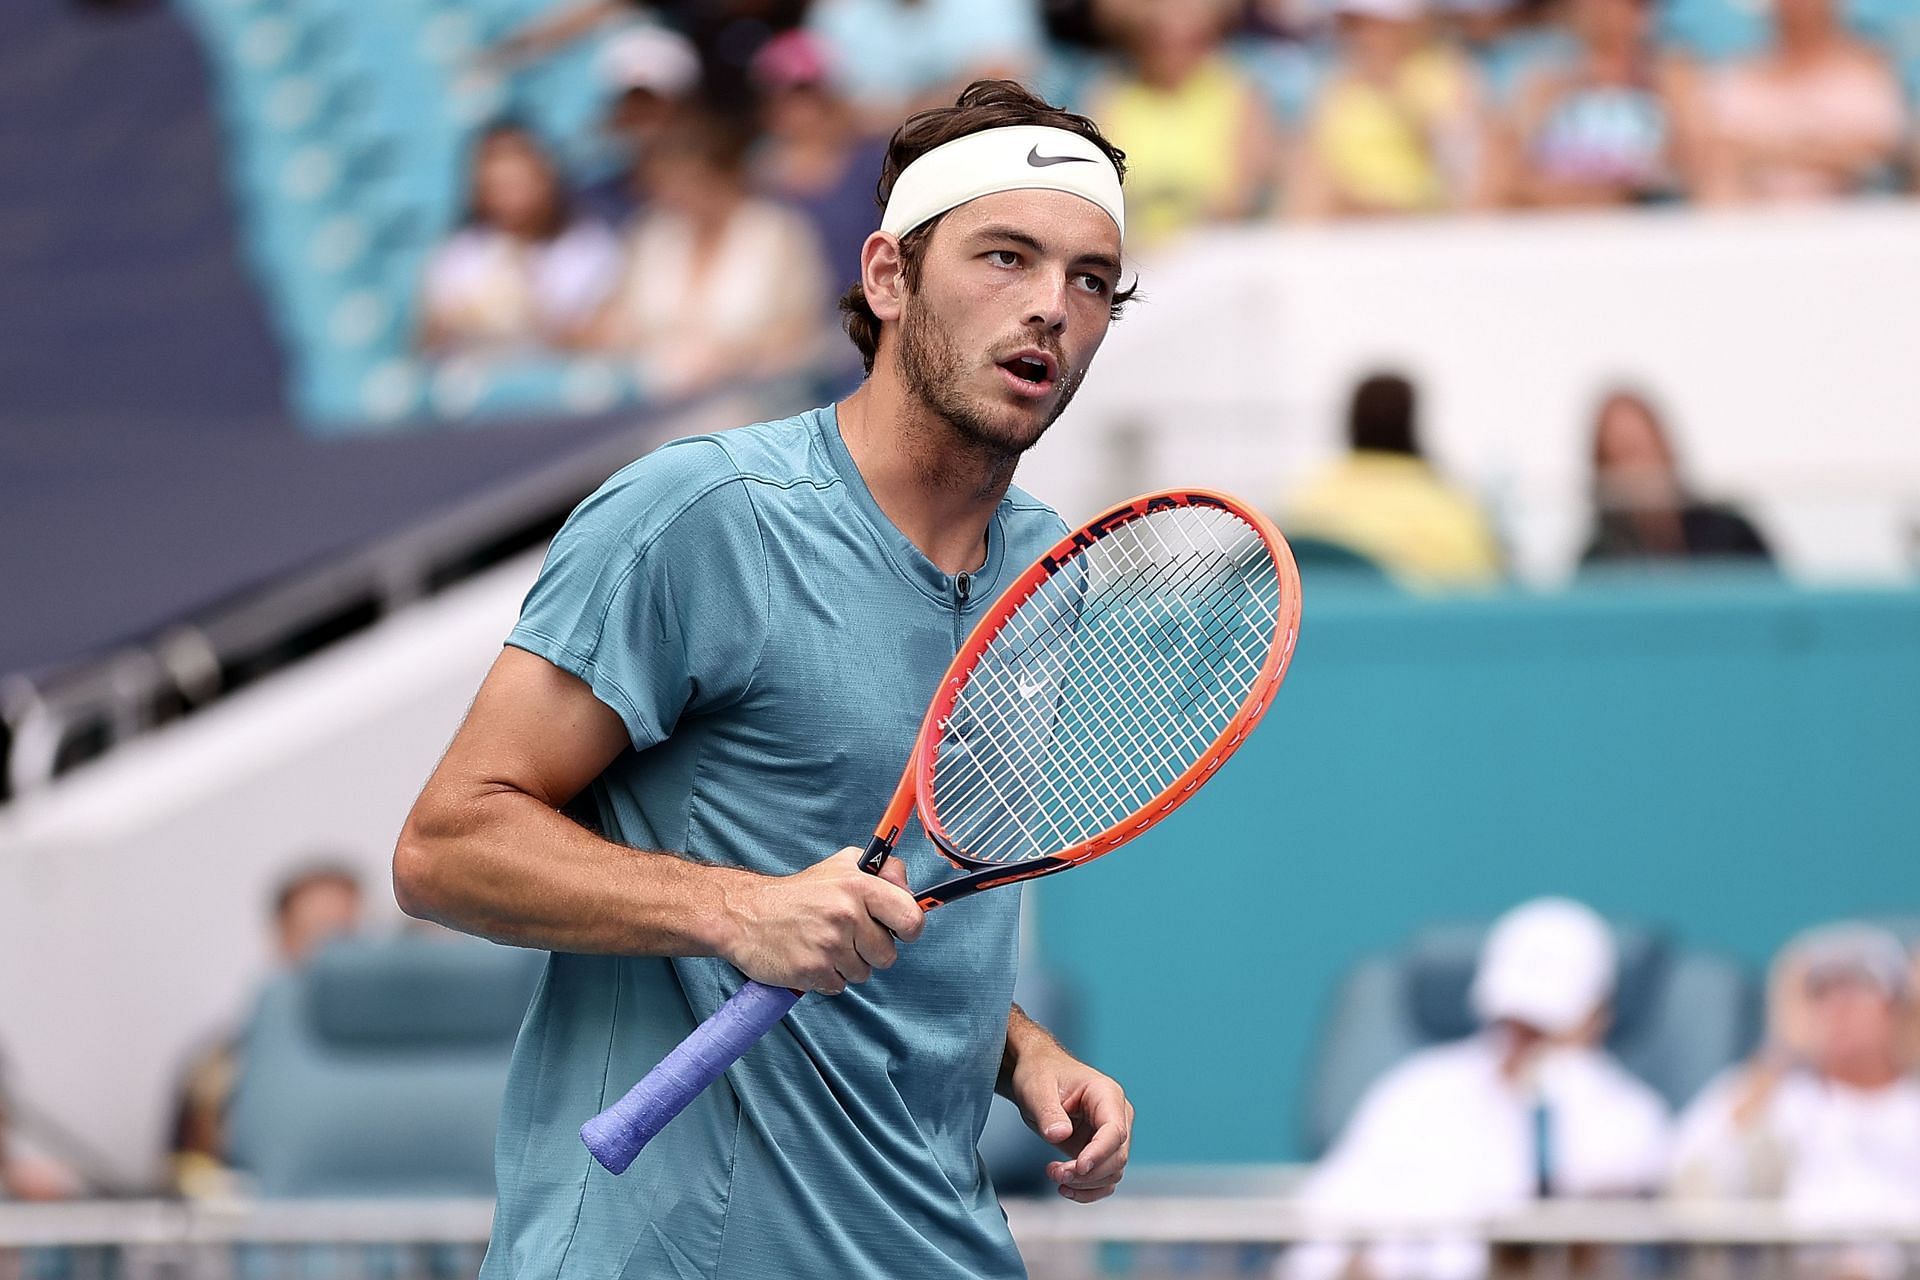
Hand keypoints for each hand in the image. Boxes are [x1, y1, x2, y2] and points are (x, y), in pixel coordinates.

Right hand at [719, 848, 923, 994]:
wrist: (746, 914)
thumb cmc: (799, 893)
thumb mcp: (842, 866)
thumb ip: (883, 872)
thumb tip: (913, 892)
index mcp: (859, 885)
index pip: (911, 918)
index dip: (909, 929)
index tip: (898, 930)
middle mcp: (847, 913)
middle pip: (888, 954)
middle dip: (871, 950)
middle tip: (848, 936)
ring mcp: (830, 944)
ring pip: (864, 973)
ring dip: (848, 965)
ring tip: (825, 944)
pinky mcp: (813, 970)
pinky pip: (840, 986)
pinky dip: (827, 977)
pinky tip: (811, 957)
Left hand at [1009, 1048, 1132, 1202]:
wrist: (1038, 1075)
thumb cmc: (1040, 1074)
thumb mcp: (1037, 1089)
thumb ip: (1048, 1112)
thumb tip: (1059, 1134)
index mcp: (1107, 1094)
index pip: (1115, 1131)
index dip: (1099, 1153)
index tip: (1078, 1167)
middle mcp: (1116, 1116)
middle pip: (1117, 1156)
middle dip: (1087, 1173)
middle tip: (1055, 1173)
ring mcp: (1110, 1135)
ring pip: (1113, 1172)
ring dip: (1085, 1183)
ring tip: (1054, 1174)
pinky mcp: (1100, 1151)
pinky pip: (1105, 1179)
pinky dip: (1088, 1190)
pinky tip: (1066, 1188)